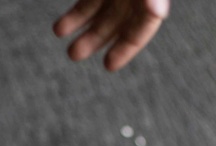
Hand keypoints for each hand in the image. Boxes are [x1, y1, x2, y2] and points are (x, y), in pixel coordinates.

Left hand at [53, 0, 168, 71]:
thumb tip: (157, 12)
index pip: (145, 25)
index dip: (128, 48)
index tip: (109, 66)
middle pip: (118, 21)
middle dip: (95, 38)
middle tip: (74, 54)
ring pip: (99, 10)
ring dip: (79, 23)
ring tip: (58, 31)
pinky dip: (75, 14)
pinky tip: (60, 26)